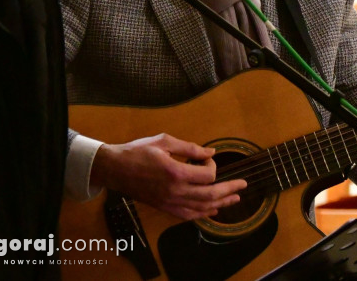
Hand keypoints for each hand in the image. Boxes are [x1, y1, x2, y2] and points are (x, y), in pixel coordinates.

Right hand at [90, 134, 246, 219]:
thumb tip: (210, 152)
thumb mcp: (164, 141)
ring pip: (201, 208)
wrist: (114, 169)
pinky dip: (202, 213)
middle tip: (243, 185)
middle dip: (229, 190)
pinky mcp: (163, 207)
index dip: (212, 164)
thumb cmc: (137, 151)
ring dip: (220, 204)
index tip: (207, 157)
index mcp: (175, 172)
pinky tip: (212, 211)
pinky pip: (187, 215)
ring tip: (234, 199)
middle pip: (209, 195)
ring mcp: (168, 202)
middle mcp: (174, 191)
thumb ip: (190, 148)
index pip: (207, 175)